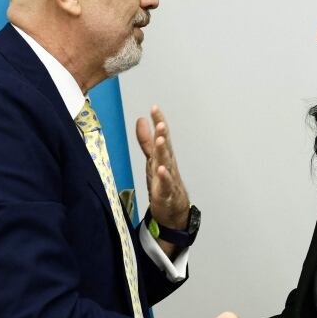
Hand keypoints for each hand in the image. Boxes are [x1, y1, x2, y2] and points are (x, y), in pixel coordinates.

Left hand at [136, 106, 189, 228]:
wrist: (174, 210)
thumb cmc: (164, 182)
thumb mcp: (152, 159)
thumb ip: (146, 140)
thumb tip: (141, 119)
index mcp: (165, 156)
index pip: (162, 136)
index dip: (159, 122)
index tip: (154, 107)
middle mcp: (168, 164)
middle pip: (166, 148)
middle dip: (163, 134)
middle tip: (161, 123)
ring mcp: (169, 179)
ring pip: (167, 163)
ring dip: (164, 152)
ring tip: (161, 139)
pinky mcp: (167, 194)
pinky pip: (166, 185)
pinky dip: (164, 177)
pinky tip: (161, 170)